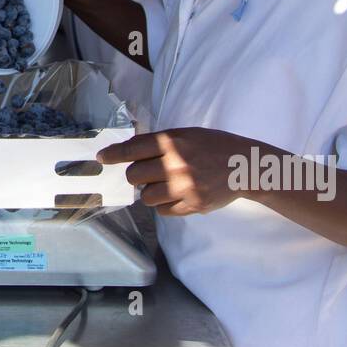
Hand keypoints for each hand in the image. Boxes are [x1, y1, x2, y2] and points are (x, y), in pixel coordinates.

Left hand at [97, 128, 253, 216]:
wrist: (244, 166)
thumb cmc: (213, 146)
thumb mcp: (186, 134)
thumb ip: (160, 143)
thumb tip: (128, 152)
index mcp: (173, 142)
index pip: (133, 149)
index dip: (113, 154)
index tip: (102, 158)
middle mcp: (176, 164)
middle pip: (134, 175)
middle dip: (136, 175)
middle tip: (146, 173)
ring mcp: (185, 187)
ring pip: (146, 196)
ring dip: (150, 191)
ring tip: (164, 185)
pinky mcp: (193, 205)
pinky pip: (163, 211)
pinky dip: (164, 204)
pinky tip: (176, 195)